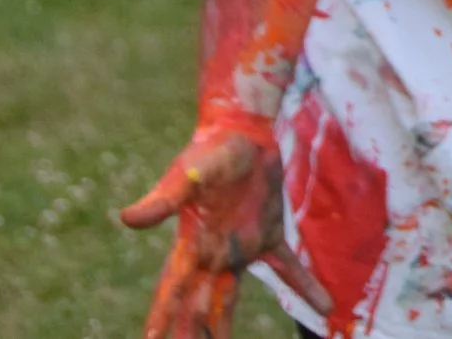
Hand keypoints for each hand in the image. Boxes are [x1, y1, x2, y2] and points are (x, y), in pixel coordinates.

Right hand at [119, 118, 331, 338]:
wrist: (241, 133)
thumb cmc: (210, 151)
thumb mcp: (187, 175)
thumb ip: (162, 200)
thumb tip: (126, 219)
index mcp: (191, 244)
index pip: (172, 289)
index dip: (162, 316)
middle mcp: (212, 253)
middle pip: (200, 304)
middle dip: (193, 331)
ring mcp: (241, 247)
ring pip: (232, 296)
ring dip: (227, 325)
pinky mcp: (270, 235)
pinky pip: (288, 267)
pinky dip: (306, 285)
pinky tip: (325, 305)